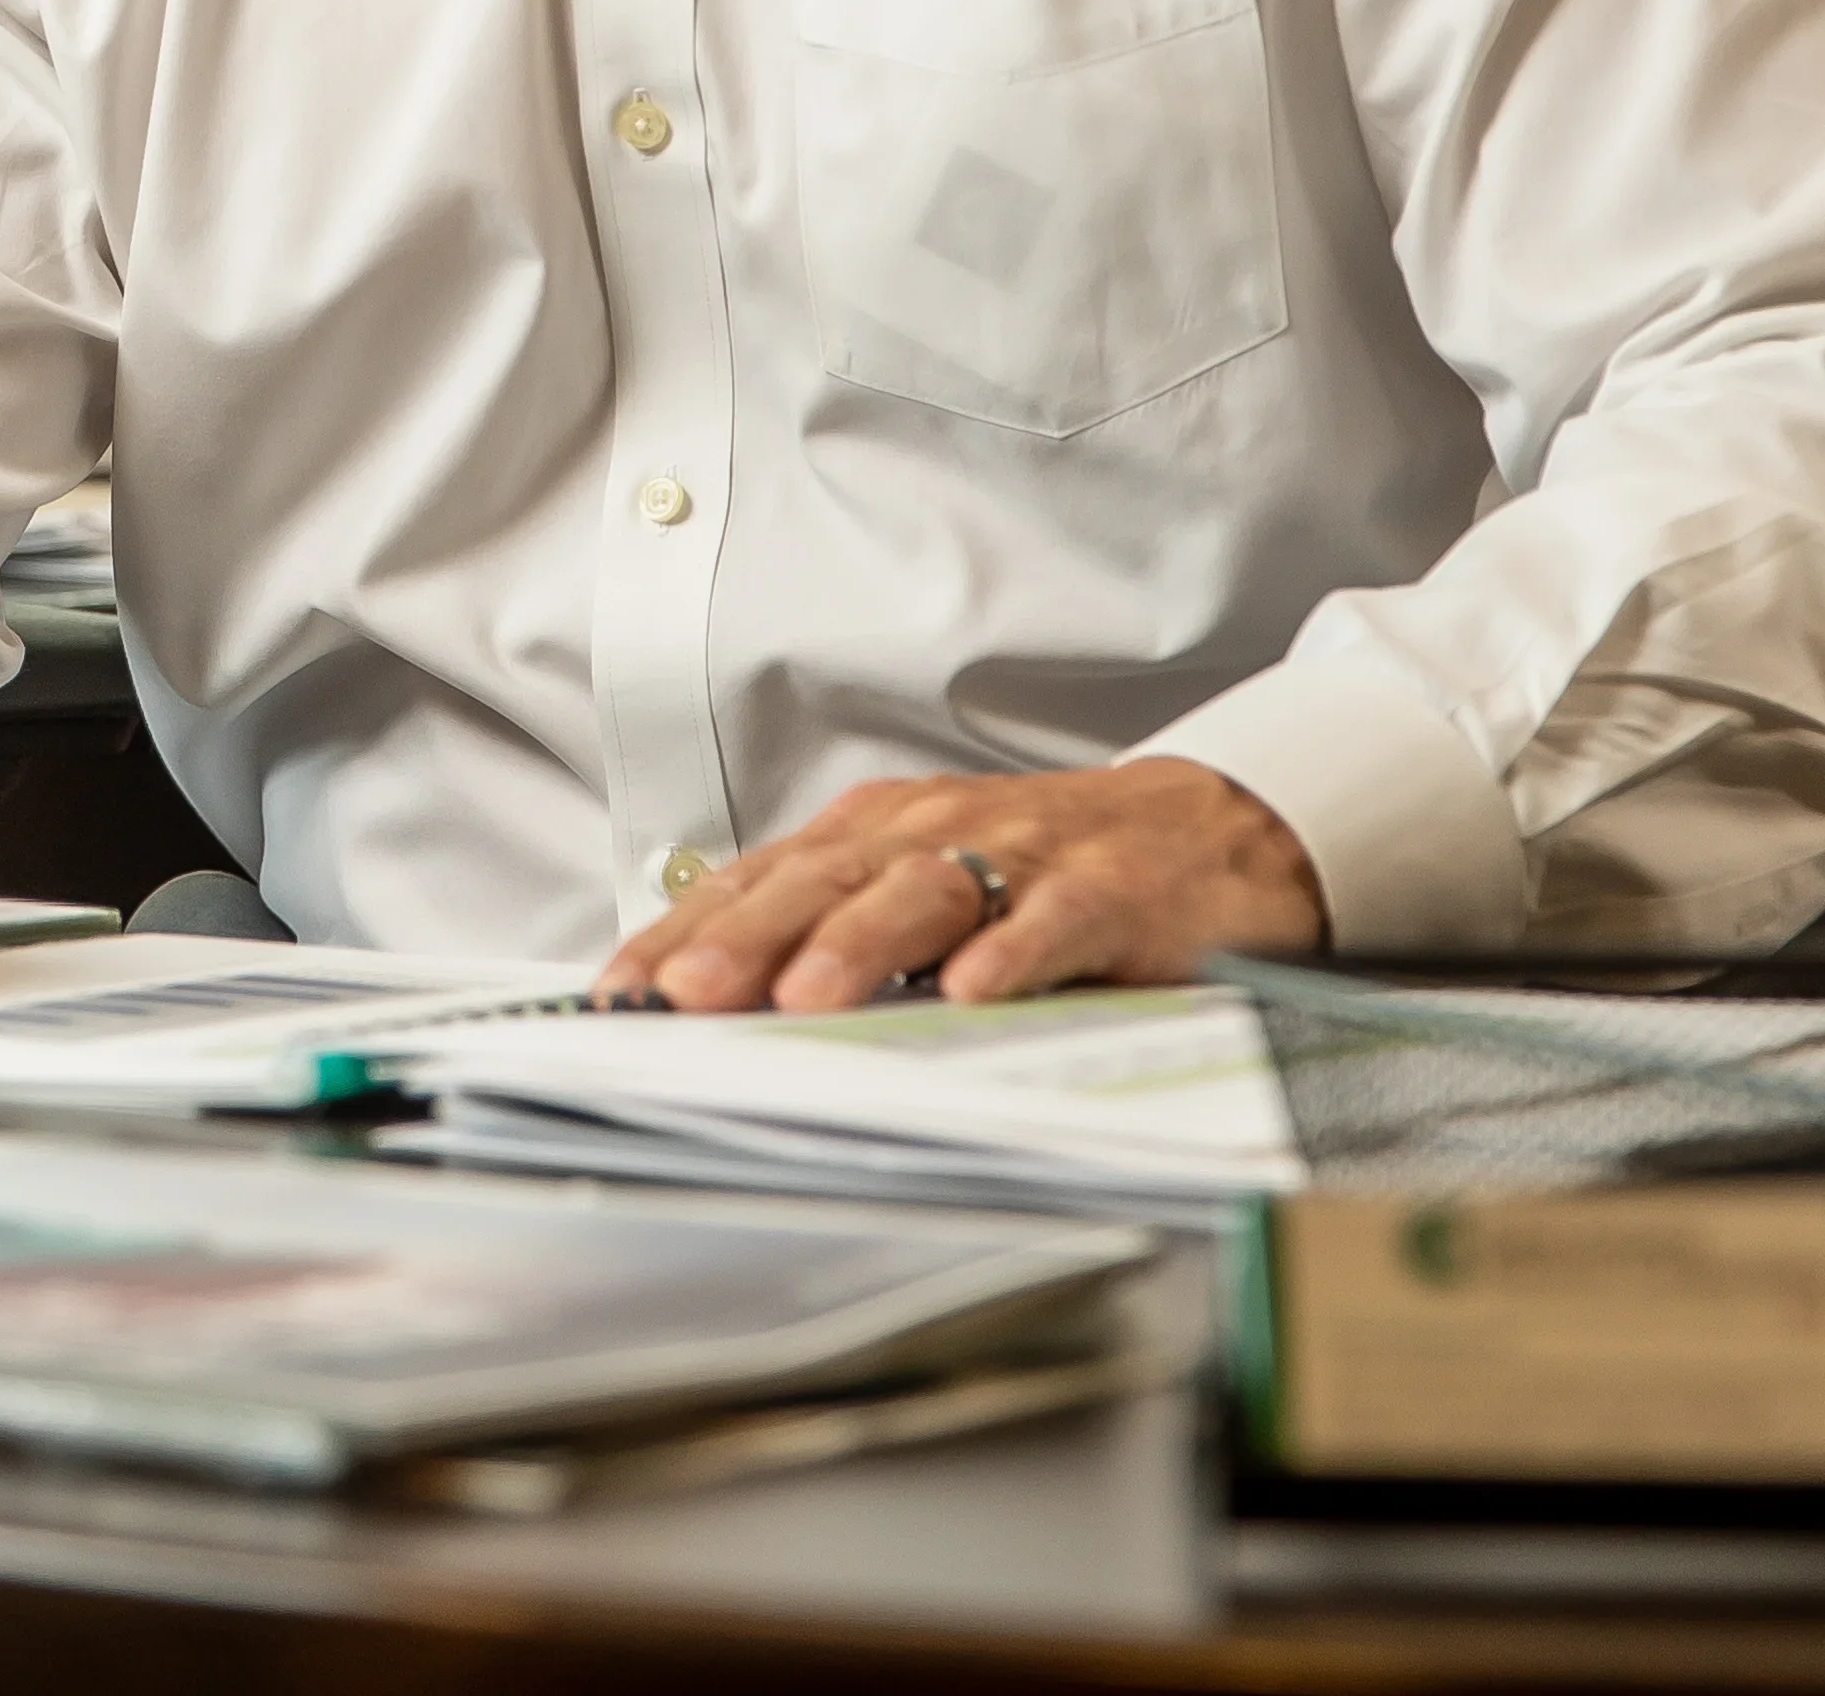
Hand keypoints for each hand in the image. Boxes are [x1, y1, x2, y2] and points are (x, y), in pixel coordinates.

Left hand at [597, 758, 1319, 1010]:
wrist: (1205, 827)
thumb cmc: (1042, 868)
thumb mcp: (923, 883)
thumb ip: (832, 929)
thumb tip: (707, 998)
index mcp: (877, 833)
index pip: (760, 881)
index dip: (685, 933)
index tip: (619, 992)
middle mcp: (935, 831)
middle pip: (826, 881)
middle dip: (747, 938)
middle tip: (685, 994)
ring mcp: (1023, 856)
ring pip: (926, 893)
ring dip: (861, 945)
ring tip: (805, 997)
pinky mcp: (1110, 890)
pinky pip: (1053, 920)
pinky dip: (1012, 955)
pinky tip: (972, 993)